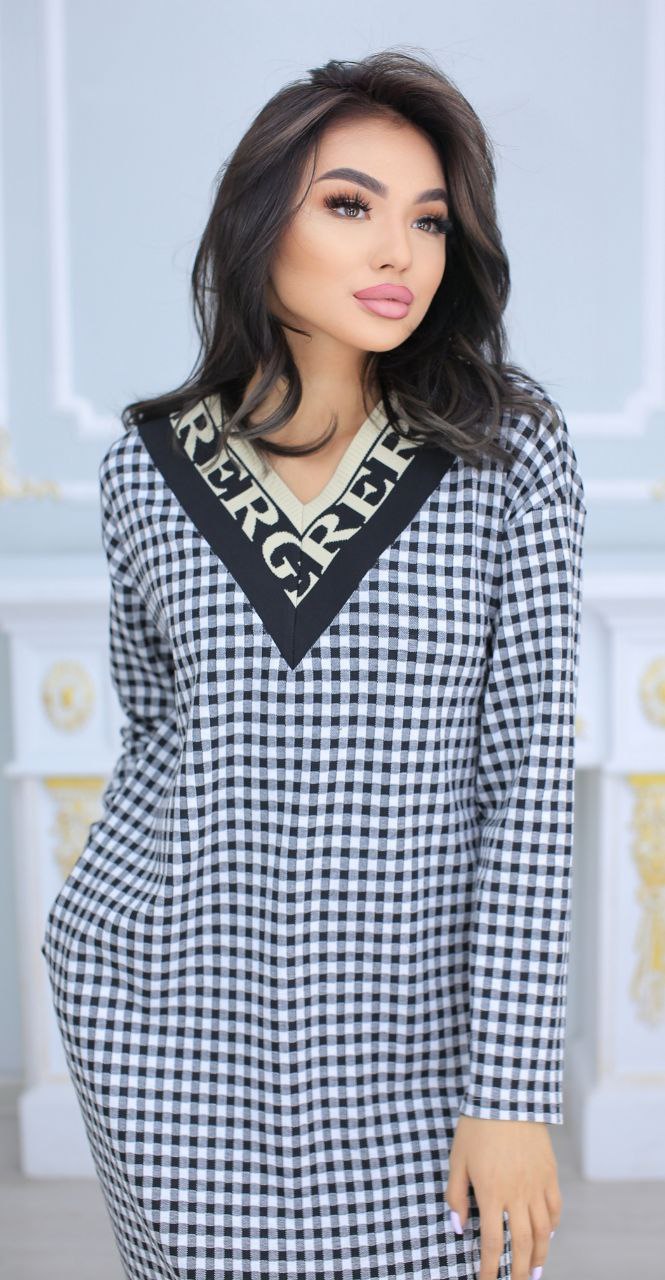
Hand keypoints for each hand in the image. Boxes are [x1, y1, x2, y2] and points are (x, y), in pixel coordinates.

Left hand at [443, 1114, 561, 1279]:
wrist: (507, 1096)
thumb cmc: (476, 1127)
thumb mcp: (457, 1159)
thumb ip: (456, 1195)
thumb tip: (458, 1226)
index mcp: (491, 1193)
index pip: (493, 1243)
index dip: (490, 1268)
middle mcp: (517, 1194)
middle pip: (522, 1243)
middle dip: (519, 1271)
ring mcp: (537, 1184)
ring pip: (543, 1231)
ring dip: (539, 1255)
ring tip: (534, 1271)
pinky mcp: (550, 1173)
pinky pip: (555, 1208)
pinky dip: (553, 1227)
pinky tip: (548, 1236)